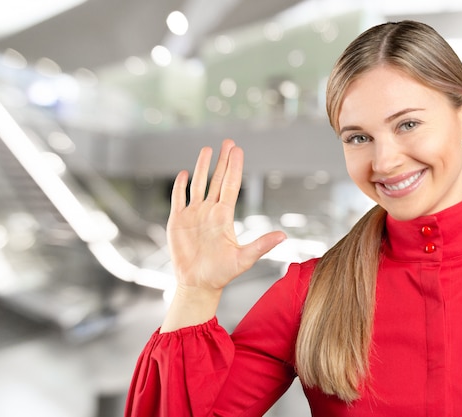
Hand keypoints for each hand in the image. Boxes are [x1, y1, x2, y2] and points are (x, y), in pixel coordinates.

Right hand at [167, 139, 285, 293]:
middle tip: (228, 142)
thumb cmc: (222, 273)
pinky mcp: (177, 221)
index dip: (234, 167)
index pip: (231, 185)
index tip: (238, 150)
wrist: (198, 284)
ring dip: (201, 167)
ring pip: (197, 184)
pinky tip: (183, 173)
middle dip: (222, 160)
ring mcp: (193, 214)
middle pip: (216, 179)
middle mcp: (210, 211)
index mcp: (224, 216)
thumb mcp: (244, 259)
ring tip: (206, 150)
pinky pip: (178, 199)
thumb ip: (261, 245)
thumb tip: (284, 236)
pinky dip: (179, 186)